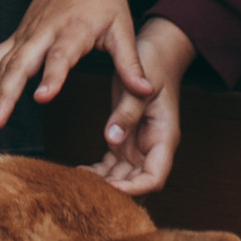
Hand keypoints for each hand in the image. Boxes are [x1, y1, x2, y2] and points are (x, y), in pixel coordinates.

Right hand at [0, 0, 142, 134]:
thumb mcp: (123, 30)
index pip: (60, 55)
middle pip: (21, 64)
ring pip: (4, 64)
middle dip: (7, 95)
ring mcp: (28, 33)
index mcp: (74, 30)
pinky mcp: (19, 34)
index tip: (42, 98)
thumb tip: (146, 93)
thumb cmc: (105, 2)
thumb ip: (130, 64)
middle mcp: (45, 32)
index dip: (51, 76)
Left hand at [96, 15, 194, 195]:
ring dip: (103, 183)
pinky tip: (79, 172)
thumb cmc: (152, 63)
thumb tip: (112, 140)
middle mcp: (152, 146)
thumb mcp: (140, 84)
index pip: (154, 177)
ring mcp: (138, 145)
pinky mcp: (125, 139)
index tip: (108, 188)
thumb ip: (128, 112)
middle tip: (84, 189)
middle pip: (137, 182)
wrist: (155, 49)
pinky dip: (98, 171)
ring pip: (122, 177)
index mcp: (164, 136)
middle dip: (114, 190)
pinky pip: (112, 165)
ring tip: (76, 183)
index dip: (133, 189)